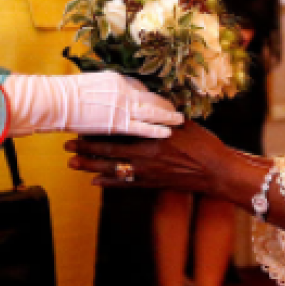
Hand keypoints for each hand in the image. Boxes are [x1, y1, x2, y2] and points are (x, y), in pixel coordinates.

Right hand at [3, 72, 183, 138]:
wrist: (57, 101)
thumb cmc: (68, 93)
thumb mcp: (91, 84)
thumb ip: (106, 89)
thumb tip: (112, 93)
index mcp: (117, 79)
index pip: (141, 87)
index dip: (151, 96)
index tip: (158, 100)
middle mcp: (124, 91)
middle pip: (151, 98)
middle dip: (165, 105)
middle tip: (176, 110)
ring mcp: (122, 107)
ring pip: (152, 112)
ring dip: (168, 116)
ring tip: (180, 120)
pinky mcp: (117, 123)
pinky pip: (142, 127)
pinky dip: (156, 129)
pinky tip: (167, 132)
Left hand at [64, 121, 260, 193]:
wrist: (217, 172)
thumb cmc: (204, 144)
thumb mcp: (184, 123)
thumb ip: (162, 115)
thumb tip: (148, 101)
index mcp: (152, 137)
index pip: (119, 132)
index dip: (99, 129)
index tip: (82, 123)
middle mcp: (146, 156)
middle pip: (109, 152)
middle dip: (86, 148)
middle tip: (68, 145)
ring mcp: (147, 172)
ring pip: (112, 169)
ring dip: (91, 166)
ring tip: (73, 163)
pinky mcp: (151, 184)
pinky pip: (125, 184)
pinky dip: (109, 182)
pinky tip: (95, 181)